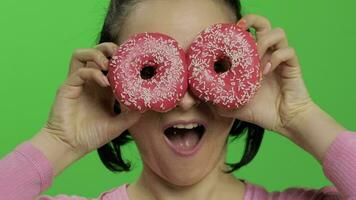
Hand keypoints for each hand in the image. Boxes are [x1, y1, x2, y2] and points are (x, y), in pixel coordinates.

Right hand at [33, 43, 140, 156]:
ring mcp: (77, 83)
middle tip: (120, 55)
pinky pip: (79, 71)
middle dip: (108, 48)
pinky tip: (104, 83)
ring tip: (109, 65)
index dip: (121, 59)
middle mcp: (89, 82)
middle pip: (95, 52)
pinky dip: (93, 73)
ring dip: (96, 54)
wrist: (70, 147)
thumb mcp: (117, 125)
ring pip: (81, 54)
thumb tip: (146, 106)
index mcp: (102, 88)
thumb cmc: (91, 136)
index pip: (110, 64)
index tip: (134, 62)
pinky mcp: (67, 87)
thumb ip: (131, 116)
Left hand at [214, 14, 313, 139]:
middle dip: (251, 20)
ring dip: (264, 42)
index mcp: (251, 59)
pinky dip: (276, 58)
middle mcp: (266, 54)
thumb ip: (216, 101)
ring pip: (277, 33)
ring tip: (256, 59)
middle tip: (240, 29)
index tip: (223, 36)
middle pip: (263, 23)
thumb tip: (199, 98)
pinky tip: (266, 71)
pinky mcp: (292, 66)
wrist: (283, 121)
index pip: (245, 34)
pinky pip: (288, 51)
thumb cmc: (259, 112)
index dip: (235, 30)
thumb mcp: (232, 106)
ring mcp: (279, 59)